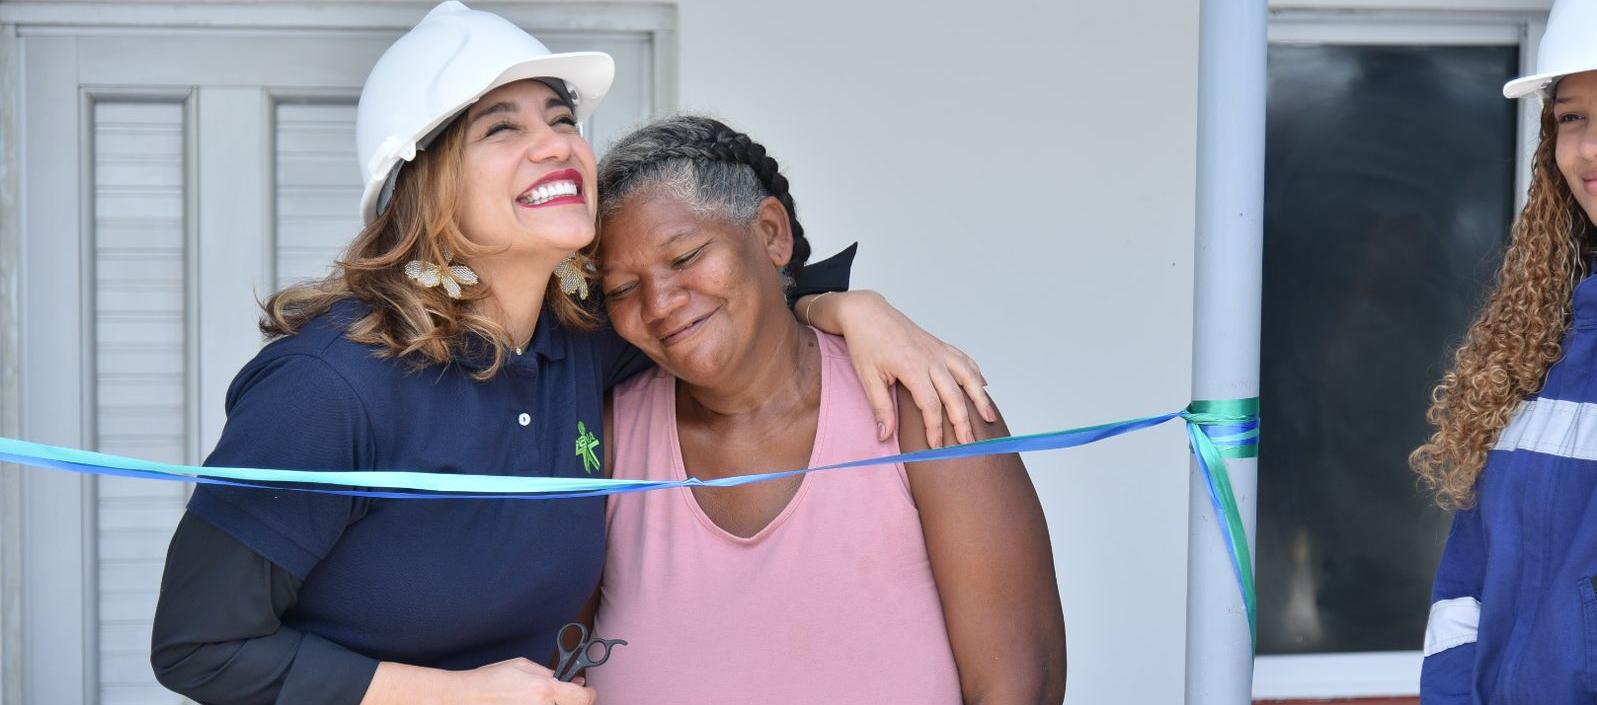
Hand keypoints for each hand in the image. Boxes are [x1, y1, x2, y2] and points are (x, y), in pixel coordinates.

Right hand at [448, 658, 596, 704]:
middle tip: (562, 690)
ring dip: (554, 703)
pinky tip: (530, 701)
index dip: (589, 693)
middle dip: (570, 698)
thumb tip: (561, 678)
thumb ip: (546, 673)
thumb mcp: (523, 665)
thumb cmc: (492, 680)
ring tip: (538, 696)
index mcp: (544, 690)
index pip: (582, 698)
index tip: (587, 688)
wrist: (469, 697)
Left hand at [814, 290, 995, 446]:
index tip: (936, 446)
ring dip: (980, 397)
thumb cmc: (865, 342)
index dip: (935, 428)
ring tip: (989, 418)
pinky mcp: (940, 345)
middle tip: (969, 443)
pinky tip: (983, 386)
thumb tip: (884, 435)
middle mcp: (931, 358)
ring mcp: (938, 350)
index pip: (931, 405)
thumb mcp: (868, 377)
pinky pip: (964, 360)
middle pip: (954, 394)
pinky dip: (976, 373)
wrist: (867, 312)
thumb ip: (880, 407)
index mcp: (912, 367)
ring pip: (967, 375)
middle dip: (963, 421)